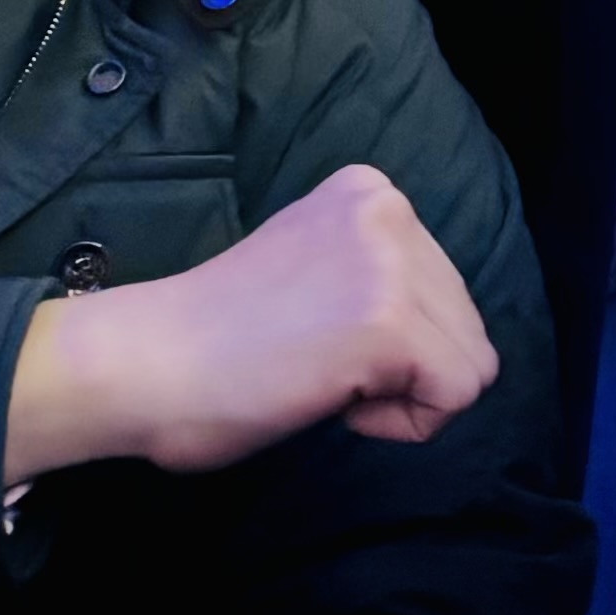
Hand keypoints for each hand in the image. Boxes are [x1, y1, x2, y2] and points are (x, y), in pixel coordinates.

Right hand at [4, 166, 497, 480]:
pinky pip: (456, 396)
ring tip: (325, 380)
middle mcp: (389, 210)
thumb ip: (376, 272)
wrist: (145, 364)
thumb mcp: (313, 265)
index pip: (445, 287)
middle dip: (406, 366)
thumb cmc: (213, 338)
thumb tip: (443, 325)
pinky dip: (404, 424)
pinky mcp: (389, 325)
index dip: (392, 339)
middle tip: (318, 366)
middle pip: (467, 323)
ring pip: (470, 362)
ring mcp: (390, 264)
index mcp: (369, 190)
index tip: (316, 339)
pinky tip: (338, 404)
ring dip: (404, 395)